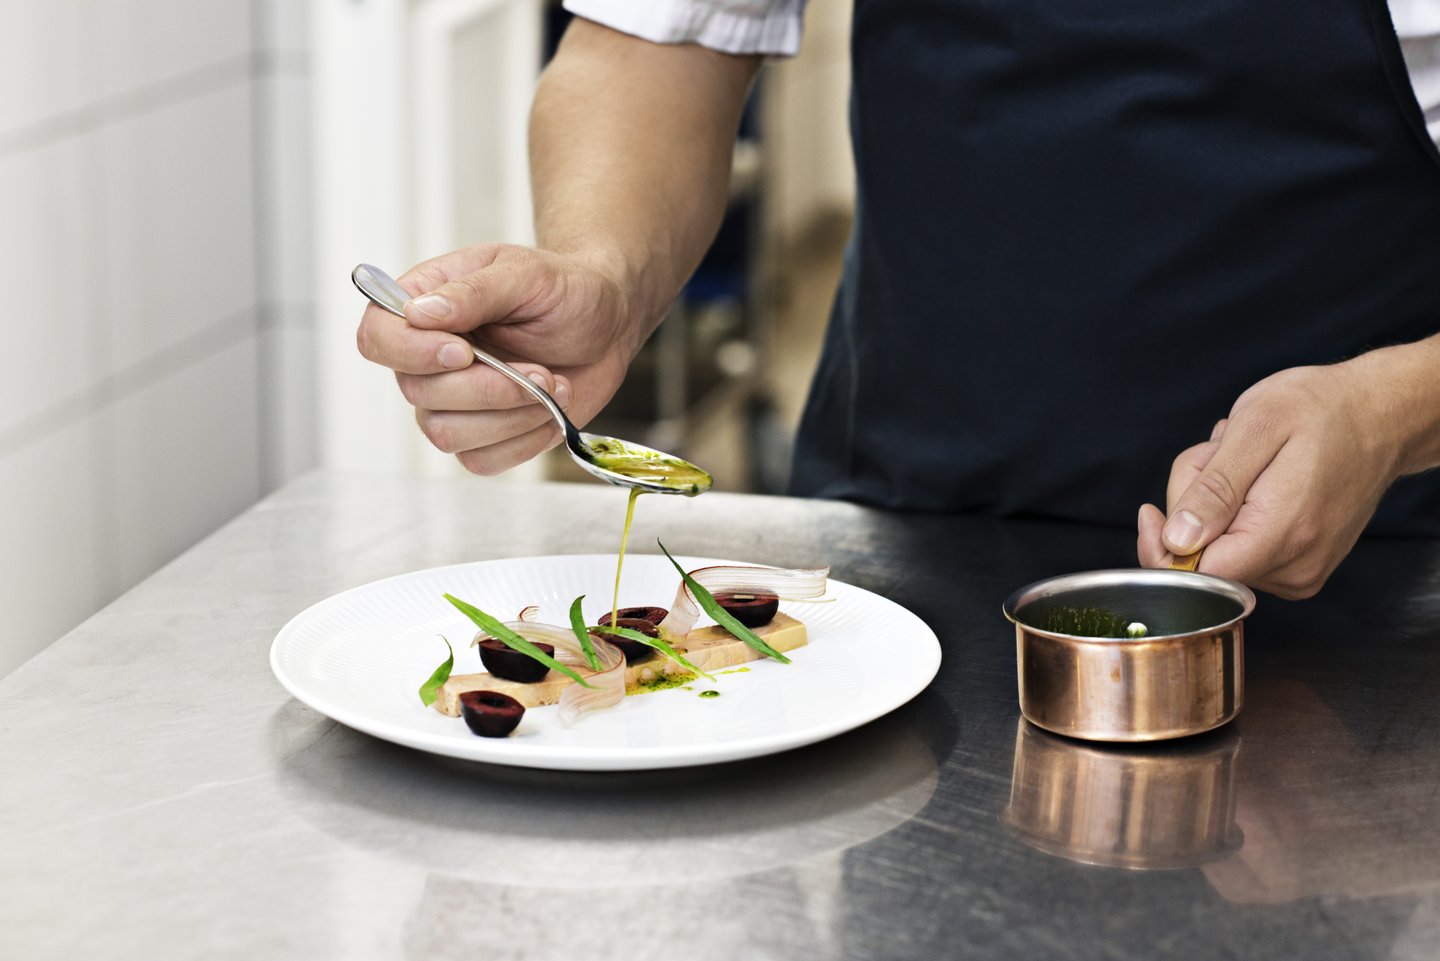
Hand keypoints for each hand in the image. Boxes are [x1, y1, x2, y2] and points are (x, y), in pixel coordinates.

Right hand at [355, 244, 643, 473]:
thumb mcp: (524, 274)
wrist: (606, 326)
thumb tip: (419, 313)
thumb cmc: (564, 290)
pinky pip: (480, 460)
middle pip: (417, 393)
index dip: (411, 353)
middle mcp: (427, 357)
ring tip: (552, 385)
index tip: (465, 351)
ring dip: (511, 415)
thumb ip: (472, 292)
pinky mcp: (481, 436)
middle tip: (541, 371)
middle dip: (489, 388)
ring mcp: (451, 402)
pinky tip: (550, 410)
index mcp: (423, 305)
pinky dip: (524, 440)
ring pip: (446, 434)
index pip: (377, 338)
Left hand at [1136, 362, 1402, 597]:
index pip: (1196, 576)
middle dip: (1191, 507)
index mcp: (1282, 535)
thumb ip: (1214, 490)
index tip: (1152, 510)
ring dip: (1212, 504)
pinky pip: (1239, 548)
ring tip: (1242, 461)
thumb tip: (1179, 541)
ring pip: (1217, 551)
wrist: (1380, 415)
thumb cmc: (1321, 410)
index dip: (1163, 546)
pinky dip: (1232, 513)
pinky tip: (1252, 478)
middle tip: (1217, 456)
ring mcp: (1299, 571)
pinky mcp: (1297, 567)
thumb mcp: (1256, 429)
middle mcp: (1294, 567)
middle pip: (1202, 560)